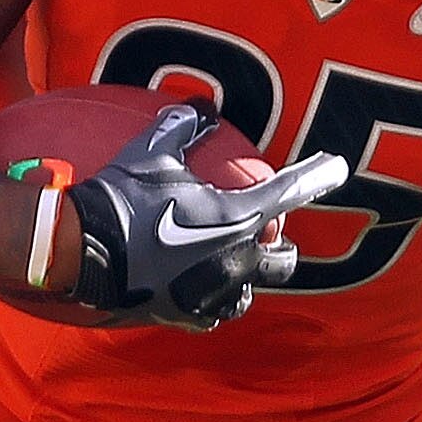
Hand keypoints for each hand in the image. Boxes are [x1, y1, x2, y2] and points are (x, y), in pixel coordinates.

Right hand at [67, 101, 347, 329]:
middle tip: (259, 231)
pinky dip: (216, 301)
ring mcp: (215, 293)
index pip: (289, 191)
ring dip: (249, 277)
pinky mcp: (189, 315)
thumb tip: (201, 106)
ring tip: (231, 263)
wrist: (83, 250)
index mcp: (236, 217)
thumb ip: (182, 126)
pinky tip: (202, 289)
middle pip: (284, 260)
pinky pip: (217, 313)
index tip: (338, 167)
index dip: (318, 175)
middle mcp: (237, 260)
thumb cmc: (123, 197)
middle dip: (279, 246)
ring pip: (252, 292)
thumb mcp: (152, 152)